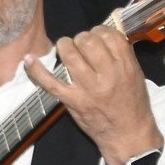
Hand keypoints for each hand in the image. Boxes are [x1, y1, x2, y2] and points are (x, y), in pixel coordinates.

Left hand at [24, 26, 161, 164]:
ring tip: (65, 47)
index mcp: (126, 68)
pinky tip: (29, 59)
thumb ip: (122, 56)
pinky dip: (36, 70)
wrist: (128, 134)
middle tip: (80, 43)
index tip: (96, 35)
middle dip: (81, 37)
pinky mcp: (72, 101)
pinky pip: (50, 82)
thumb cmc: (132, 104)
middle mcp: (108, 76)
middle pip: (88, 42)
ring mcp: (88, 89)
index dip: (99, 30)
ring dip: (64, 46)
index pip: (110, 36)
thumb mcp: (135, 76)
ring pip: (70, 56)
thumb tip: (104, 35)